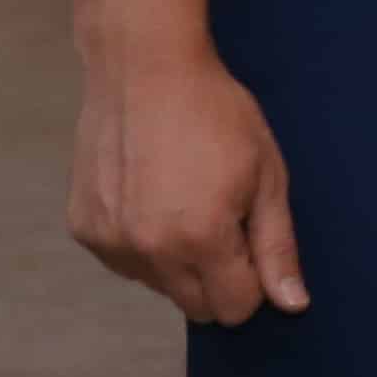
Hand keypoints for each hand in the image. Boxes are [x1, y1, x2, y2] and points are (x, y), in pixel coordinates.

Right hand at [69, 45, 307, 321]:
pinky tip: (149, 195)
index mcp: (201, 240)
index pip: (235, 308)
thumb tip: (292, 305)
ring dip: (176, 262)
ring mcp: (110, 241)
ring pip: (158, 285)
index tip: (250, 240)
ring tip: (181, 199)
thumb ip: (277, 247)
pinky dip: (141, 243)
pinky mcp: (84, 228)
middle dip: (217, 277)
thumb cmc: (215, 114)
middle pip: (196, 306)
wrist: (144, 68)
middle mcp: (149, 250)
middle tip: (220, 218)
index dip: (253, 280)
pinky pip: (124, 262)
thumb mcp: (266, 175)